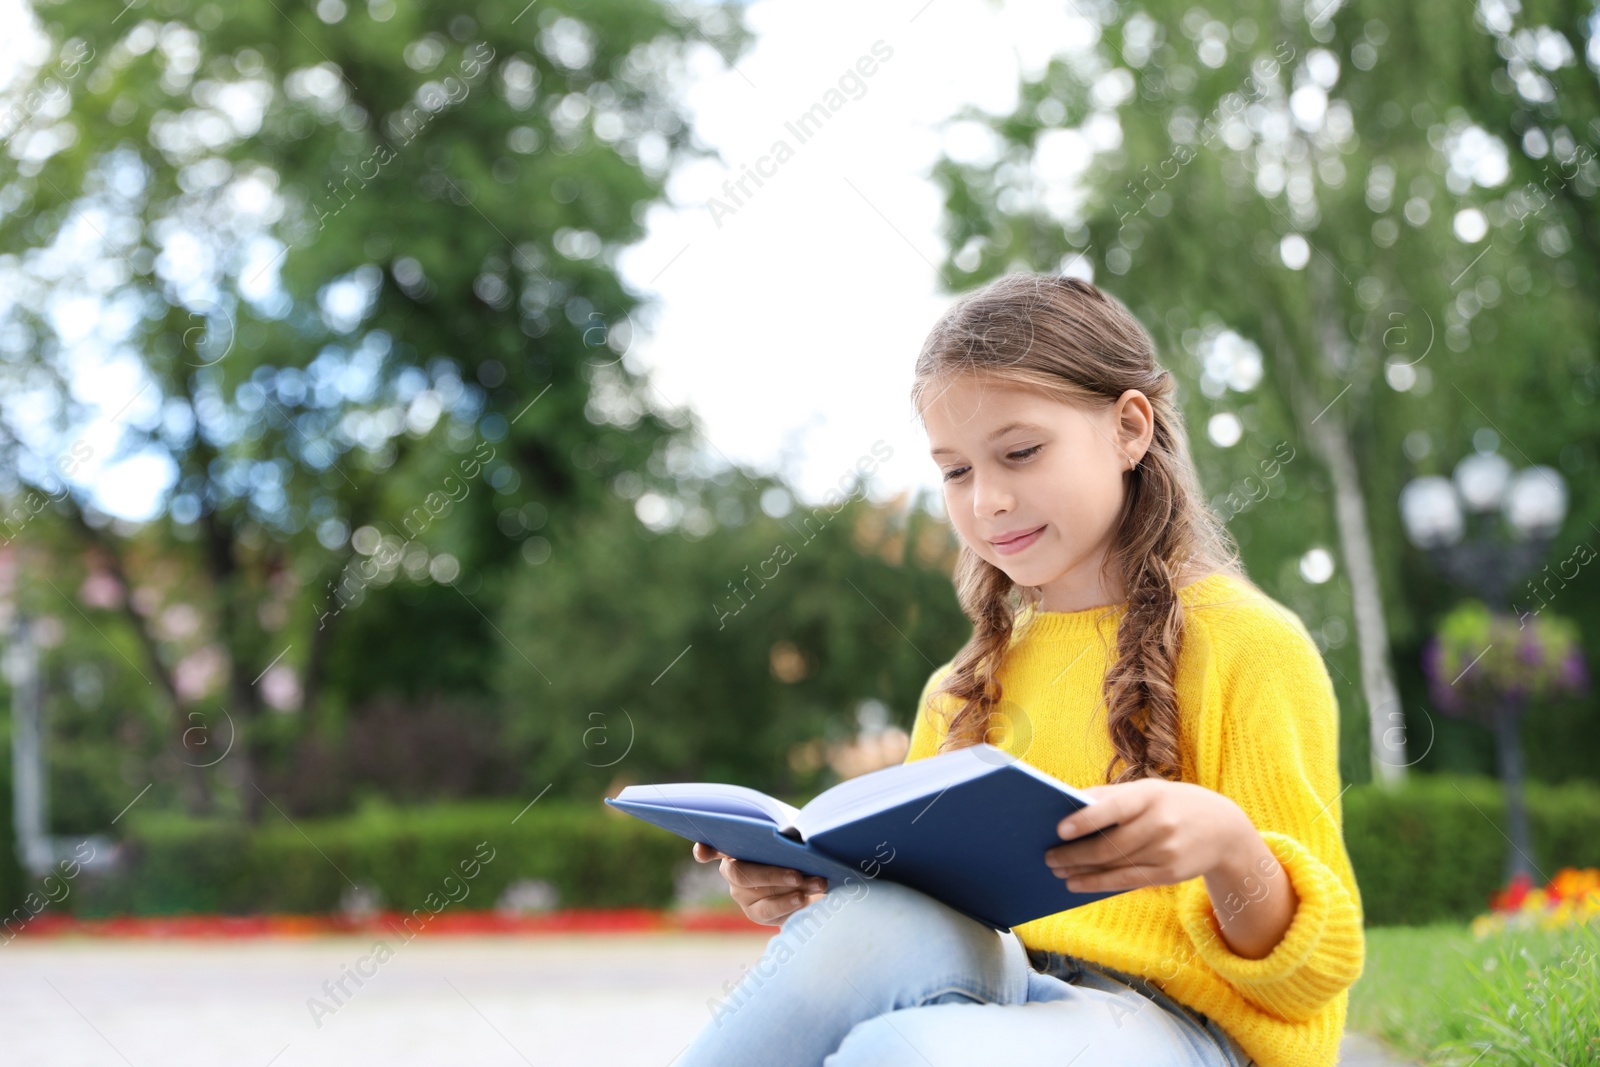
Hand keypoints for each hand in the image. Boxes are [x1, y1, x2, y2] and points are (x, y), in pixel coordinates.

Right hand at [691, 842, 828, 925]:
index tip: (702, 852)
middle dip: (772, 875)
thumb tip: (794, 834)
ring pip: (760, 893)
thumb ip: (786, 835)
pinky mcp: (755, 913)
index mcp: (735, 848)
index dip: (705, 851)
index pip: (713, 848)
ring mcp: (741, 895)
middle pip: (741, 874)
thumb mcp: (790, 837)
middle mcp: (732, 873)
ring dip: (790, 890)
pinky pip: (769, 911)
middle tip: (798, 875)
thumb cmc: (793, 850)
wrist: (807, 877)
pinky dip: (788, 904)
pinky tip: (804, 898)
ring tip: (815, 884)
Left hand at [1043, 779, 1254, 892]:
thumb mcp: (1148, 790)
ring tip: (1057, 871)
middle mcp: (1159, 823)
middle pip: (1110, 844)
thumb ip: (1110, 796)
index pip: (1115, 807)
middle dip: (1074, 853)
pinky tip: (1077, 883)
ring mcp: (1165, 851)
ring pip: (1114, 865)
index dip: (1087, 819)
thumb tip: (1068, 805)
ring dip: (1081, 870)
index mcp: (1150, 795)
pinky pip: (1126, 881)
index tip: (1060, 829)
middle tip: (1048, 856)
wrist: (1224, 829)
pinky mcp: (1168, 874)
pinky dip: (1098, 883)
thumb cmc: (1172, 804)